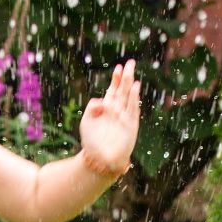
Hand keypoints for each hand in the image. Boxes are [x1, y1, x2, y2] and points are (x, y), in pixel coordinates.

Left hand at [79, 60, 139, 177]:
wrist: (99, 158)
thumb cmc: (92, 142)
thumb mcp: (86, 121)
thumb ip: (91, 108)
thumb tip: (101, 100)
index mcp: (107, 109)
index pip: (113, 91)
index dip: (115, 79)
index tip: (118, 68)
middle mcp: (117, 111)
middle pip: (123, 90)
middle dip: (126, 77)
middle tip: (130, 62)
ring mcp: (125, 117)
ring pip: (128, 97)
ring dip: (130, 84)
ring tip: (132, 72)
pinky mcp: (130, 125)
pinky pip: (132, 109)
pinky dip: (134, 98)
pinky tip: (135, 87)